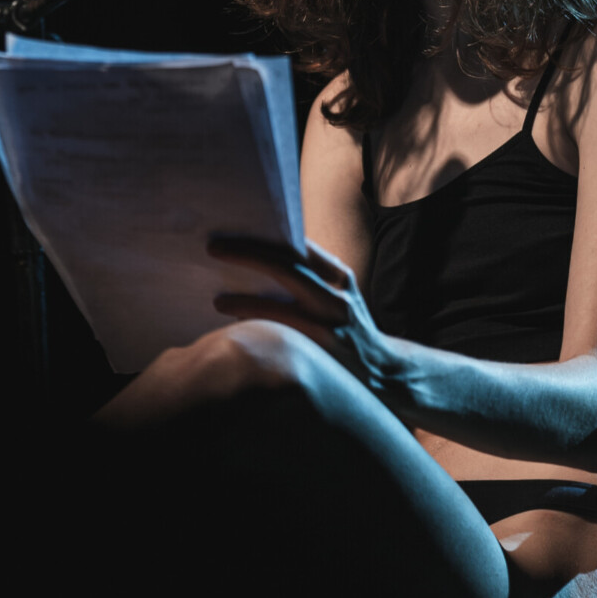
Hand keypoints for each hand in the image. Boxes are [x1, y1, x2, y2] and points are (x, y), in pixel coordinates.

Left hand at [207, 233, 412, 409]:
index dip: (267, 236)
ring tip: (216, 299)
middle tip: (213, 247)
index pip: (301, 248)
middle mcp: (337, 298)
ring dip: (246, 302)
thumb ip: (311, 277)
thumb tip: (262, 257)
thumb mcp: (339, 295)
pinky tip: (237, 330)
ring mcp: (331, 327)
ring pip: (282, 308)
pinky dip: (260, 332)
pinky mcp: (323, 354)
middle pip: (288, 269)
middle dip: (249, 255)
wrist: (383, 371)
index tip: (236, 226)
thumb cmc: (348, 327)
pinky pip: (284, 339)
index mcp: (339, 276)